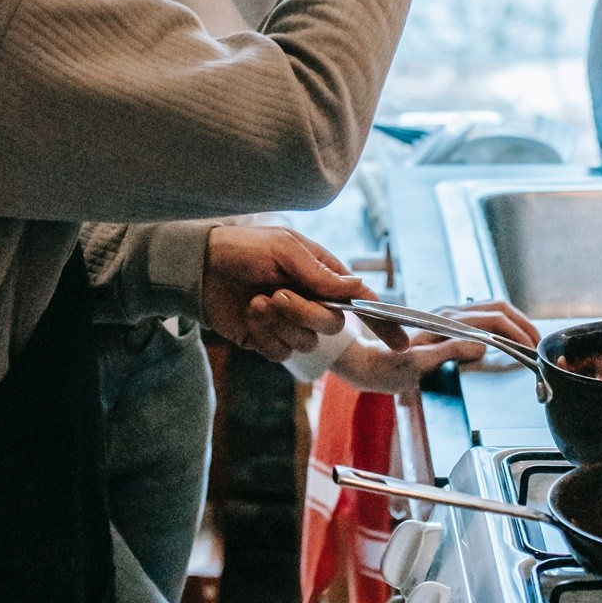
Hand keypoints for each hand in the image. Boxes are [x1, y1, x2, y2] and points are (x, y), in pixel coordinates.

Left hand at [202, 226, 408, 361]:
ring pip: (307, 344)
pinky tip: (249, 316)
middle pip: (332, 326)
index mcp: (321, 275)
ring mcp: (290, 323)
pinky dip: (264, 336)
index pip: (361, 301)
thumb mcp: (285, 252)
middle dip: (304, 313)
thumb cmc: (244, 249)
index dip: (383, 322)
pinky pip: (281, 353)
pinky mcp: (269, 341)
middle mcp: (311, 301)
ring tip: (257, 301)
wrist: (200, 268)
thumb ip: (322, 275)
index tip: (401, 344)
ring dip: (280, 323)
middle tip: (276, 294)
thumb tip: (359, 289)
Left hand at [330, 300, 540, 393]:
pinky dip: (501, 324)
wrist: (362, 362)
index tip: (532, 349)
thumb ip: (448, 351)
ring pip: (490, 309)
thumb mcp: (414, 366)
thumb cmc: (384, 368)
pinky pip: (480, 317)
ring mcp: (446, 317)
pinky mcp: (445, 324)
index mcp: (444, 321)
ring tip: (529, 341)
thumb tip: (482, 343)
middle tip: (538, 345)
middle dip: (521, 323)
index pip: (490, 319)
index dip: (515, 332)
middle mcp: (447, 313)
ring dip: (513, 322)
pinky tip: (507, 339)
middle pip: (495, 307)